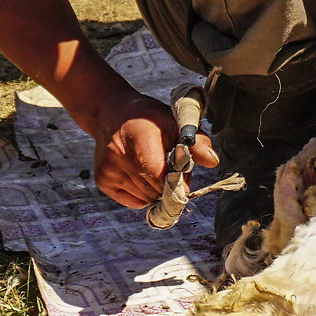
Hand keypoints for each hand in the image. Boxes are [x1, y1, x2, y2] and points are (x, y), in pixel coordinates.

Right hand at [86, 90, 216, 209]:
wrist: (112, 114)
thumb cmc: (150, 119)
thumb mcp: (175, 121)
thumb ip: (196, 142)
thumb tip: (212, 162)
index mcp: (138, 136)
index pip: (157, 172)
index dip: (175, 182)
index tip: (184, 182)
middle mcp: (118, 154)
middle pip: (153, 188)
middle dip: (169, 186)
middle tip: (173, 171)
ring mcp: (108, 169)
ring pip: (145, 197)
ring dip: (157, 191)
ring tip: (156, 170)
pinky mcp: (102, 180)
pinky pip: (134, 201)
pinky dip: (144, 195)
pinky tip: (142, 175)